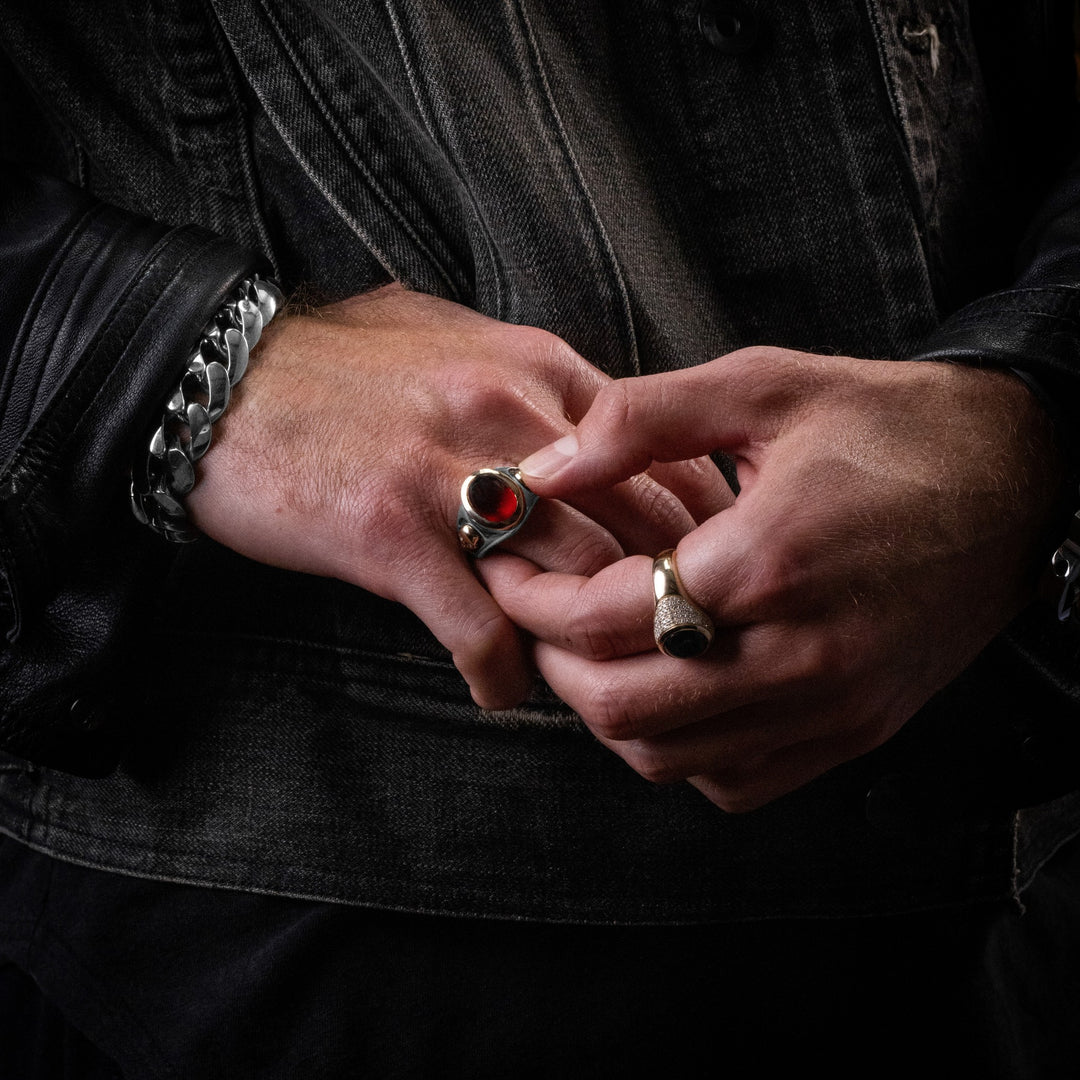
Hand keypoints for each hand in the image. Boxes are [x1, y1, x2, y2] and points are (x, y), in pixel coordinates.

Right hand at [185, 284, 730, 708]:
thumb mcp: (453, 340)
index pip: (666, 456)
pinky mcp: (393, 533)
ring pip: (575, 583)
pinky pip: (481, 631)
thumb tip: (590, 423)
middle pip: (639, 526)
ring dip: (591, 645)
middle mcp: (511, 415)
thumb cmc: (338, 366)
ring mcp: (453, 475)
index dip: (701, 527)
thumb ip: (529, 378)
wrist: (216, 376)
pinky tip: (501, 692)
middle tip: (667, 646)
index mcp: (538, 369)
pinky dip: (504, 676)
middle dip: (665, 597)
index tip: (703, 576)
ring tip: (590, 675)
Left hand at [482, 347, 1063, 808]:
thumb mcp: (762, 385)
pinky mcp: (854, 731)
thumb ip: (641, 420)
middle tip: (531, 614)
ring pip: (669, 759)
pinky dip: (676, 748)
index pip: (603, 619)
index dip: (531, 599)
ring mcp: (832, 706)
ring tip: (588, 647)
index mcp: (768, 559)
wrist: (1015, 478)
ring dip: (606, 710)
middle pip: (623, 707)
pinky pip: (733, 781)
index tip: (504, 569)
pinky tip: (667, 687)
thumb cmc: (888, 426)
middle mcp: (801, 654)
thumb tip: (546, 468)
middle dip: (553, 664)